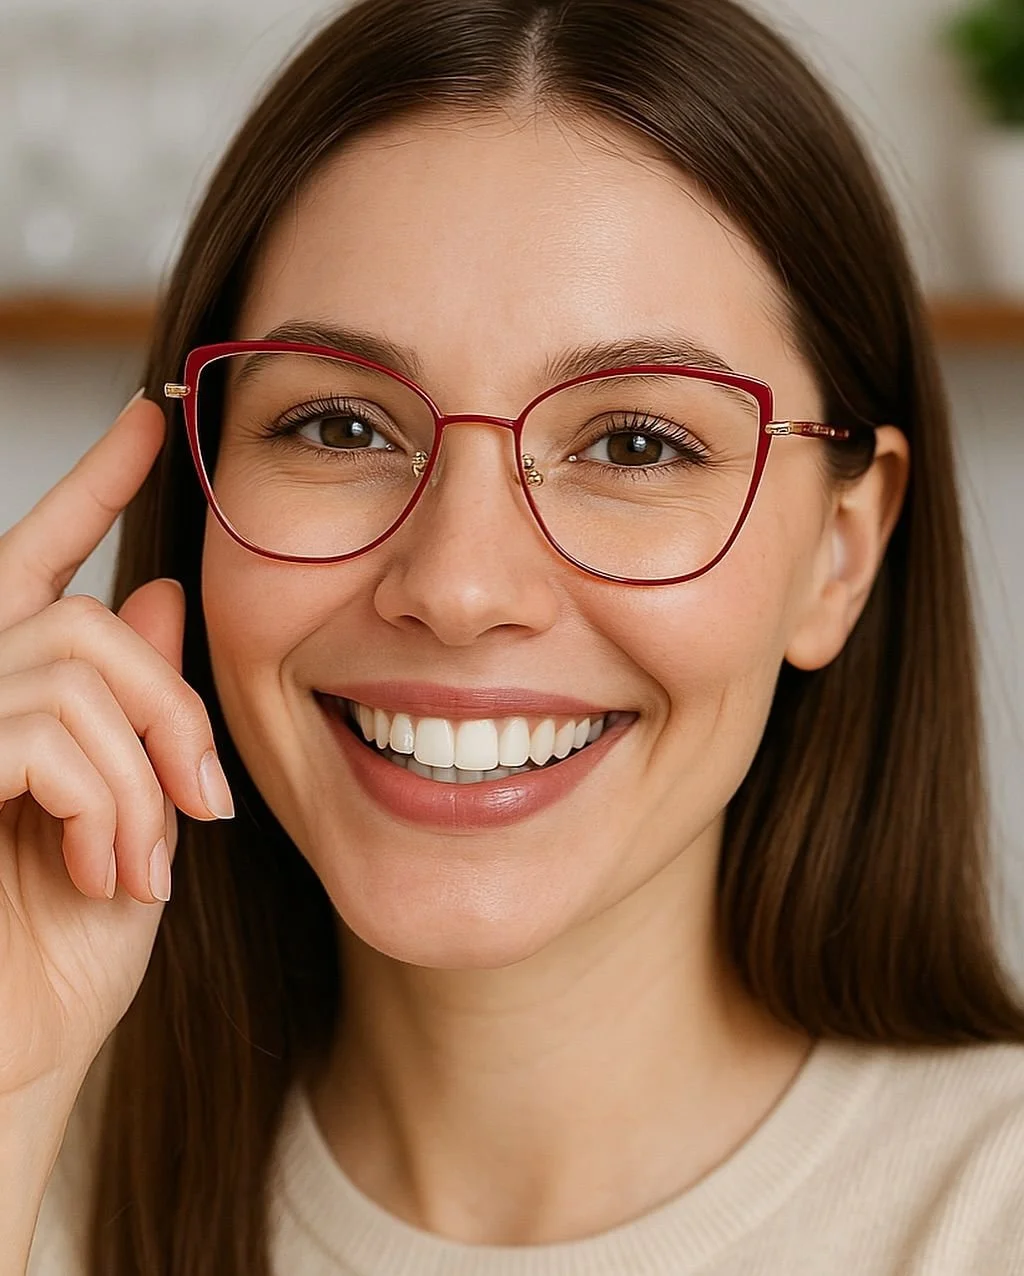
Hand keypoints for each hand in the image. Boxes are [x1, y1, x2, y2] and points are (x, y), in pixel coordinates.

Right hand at [0, 391, 232, 1098]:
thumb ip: (137, 714)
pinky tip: (113, 872)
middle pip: (87, 622)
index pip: (43, 559)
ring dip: (142, 776)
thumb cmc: (60, 951)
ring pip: (77, 671)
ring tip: (148, 864)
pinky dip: (108, 804)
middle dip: (169, 709)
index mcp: (8, 695)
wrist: (9, 1058)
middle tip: (207, 804)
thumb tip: (159, 597)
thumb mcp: (133, 820)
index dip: (94, 484)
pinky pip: (46, 734)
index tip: (151, 420)